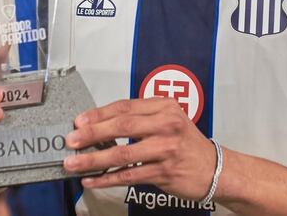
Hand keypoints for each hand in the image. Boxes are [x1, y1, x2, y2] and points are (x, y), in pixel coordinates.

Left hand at [63, 98, 216, 200]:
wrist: (215, 168)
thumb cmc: (187, 143)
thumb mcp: (169, 120)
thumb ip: (140, 119)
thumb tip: (101, 125)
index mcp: (164, 107)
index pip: (125, 107)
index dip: (99, 114)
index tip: (79, 121)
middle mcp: (166, 125)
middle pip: (122, 126)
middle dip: (92, 134)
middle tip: (72, 140)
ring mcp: (166, 149)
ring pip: (122, 153)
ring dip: (93, 159)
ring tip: (74, 163)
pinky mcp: (164, 172)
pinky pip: (129, 175)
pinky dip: (107, 178)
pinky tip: (93, 180)